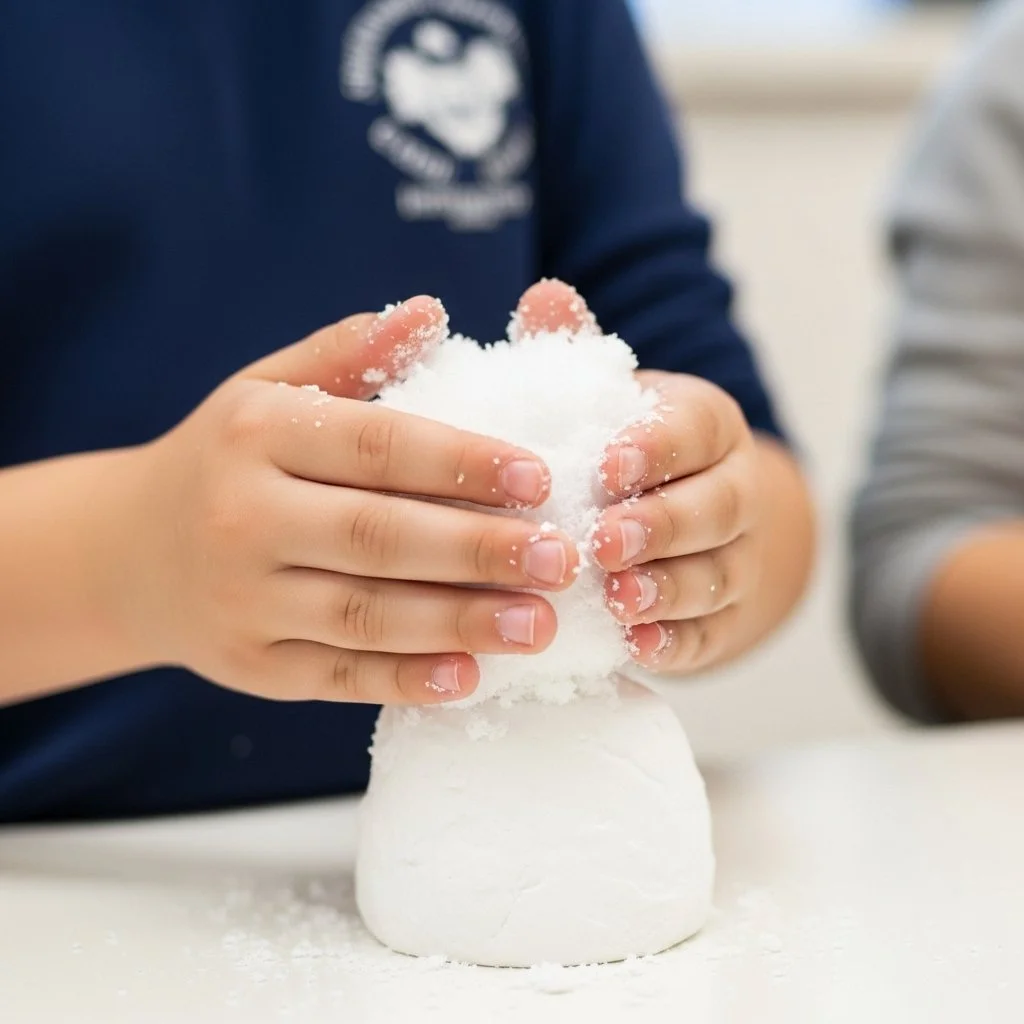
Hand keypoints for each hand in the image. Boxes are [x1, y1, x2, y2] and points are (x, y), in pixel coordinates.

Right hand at [119, 295, 582, 705]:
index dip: (462, 461)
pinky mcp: (251, 667)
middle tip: (562, 559)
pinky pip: (338, 678)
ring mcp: (243, 601)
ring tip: (541, 624)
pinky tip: (472, 677)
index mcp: (257, 434)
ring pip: (364, 616)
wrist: (131, 554)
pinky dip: (407, 681)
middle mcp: (243, 518)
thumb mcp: (266, 392)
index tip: (541, 478)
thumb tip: (431, 311)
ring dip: (460, 623)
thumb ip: (347, 354)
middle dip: (478, 549)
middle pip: (377, 536)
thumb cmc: (227, 460)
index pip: (375, 445)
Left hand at [594, 370, 762, 673]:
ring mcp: (735, 557)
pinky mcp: (722, 617)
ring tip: (618, 600)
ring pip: (718, 575)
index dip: (656, 449)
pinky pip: (710, 634)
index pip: (695, 430)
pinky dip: (675, 642)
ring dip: (668, 589)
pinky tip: (637, 646)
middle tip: (604, 542)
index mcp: (706, 426)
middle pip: (717, 507)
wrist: (678, 518)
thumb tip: (545, 296)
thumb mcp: (603, 398)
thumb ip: (575, 352)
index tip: (605, 467)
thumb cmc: (621, 449)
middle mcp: (734, 489)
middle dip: (663, 526)